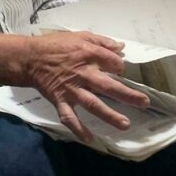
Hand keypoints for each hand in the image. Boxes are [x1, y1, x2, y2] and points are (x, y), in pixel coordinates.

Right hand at [22, 31, 149, 142]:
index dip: (119, 66)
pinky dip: (78, 129)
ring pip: (93, 104)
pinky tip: (90, 139)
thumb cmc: (57, 45)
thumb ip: (102, 42)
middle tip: (144, 103)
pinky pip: (69, 117)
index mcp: (88, 55)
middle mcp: (82, 74)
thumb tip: (121, 47)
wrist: (30, 57)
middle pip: (108, 86)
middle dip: (127, 95)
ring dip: (109, 115)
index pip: (113, 63)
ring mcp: (71, 90)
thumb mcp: (80, 36)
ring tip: (125, 124)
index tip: (119, 69)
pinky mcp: (60, 101)